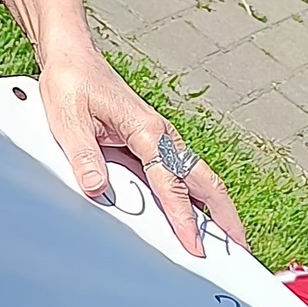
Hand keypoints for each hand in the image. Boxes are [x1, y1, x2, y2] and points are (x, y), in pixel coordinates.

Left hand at [38, 44, 247, 258]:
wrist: (71, 57)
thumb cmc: (71, 83)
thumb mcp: (68, 120)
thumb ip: (83, 157)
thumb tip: (97, 189)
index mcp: (147, 130)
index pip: (171, 184)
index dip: (184, 219)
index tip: (194, 246)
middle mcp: (162, 135)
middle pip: (205, 181)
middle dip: (225, 217)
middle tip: (240, 248)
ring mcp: (161, 139)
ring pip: (199, 178)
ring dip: (217, 209)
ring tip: (229, 240)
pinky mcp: (152, 142)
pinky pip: (182, 174)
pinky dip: (197, 198)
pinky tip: (198, 216)